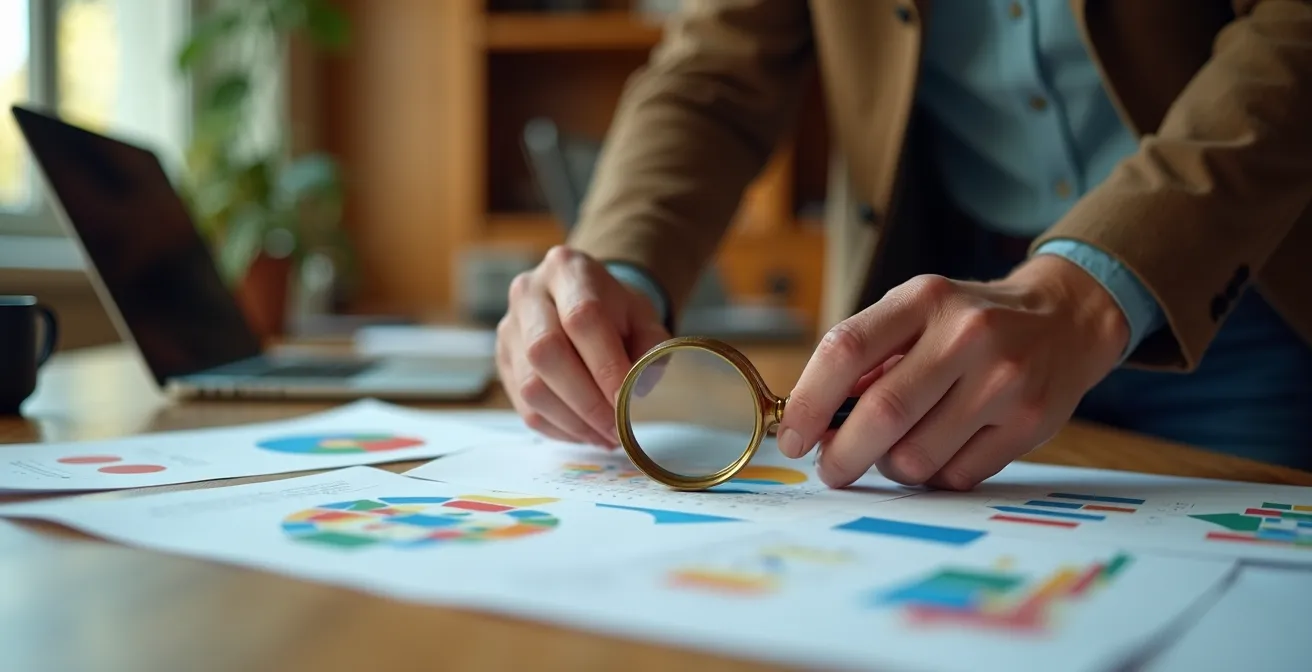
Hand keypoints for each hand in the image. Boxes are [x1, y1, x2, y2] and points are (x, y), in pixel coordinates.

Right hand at [497, 246, 670, 446]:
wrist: (582, 300)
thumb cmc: (616, 311)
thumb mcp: (644, 317)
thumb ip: (651, 348)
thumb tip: (637, 389)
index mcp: (568, 269)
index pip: (582, 317)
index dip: (605, 365)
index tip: (627, 402)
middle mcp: (528, 293)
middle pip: (545, 351)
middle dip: (586, 400)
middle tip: (616, 429)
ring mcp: (508, 328)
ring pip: (530, 386)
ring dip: (572, 421)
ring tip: (604, 435)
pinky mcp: (502, 361)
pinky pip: (523, 406)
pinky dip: (558, 428)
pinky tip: (584, 432)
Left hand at [777, 254, 1129, 489]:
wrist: (1066, 320)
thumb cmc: (969, 323)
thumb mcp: (916, 314)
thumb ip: (868, 358)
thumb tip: (813, 420)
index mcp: (924, 299)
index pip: (846, 349)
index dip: (808, 401)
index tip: (793, 437)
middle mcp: (966, 335)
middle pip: (881, 413)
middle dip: (842, 455)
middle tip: (831, 468)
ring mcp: (1003, 380)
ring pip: (916, 456)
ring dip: (890, 466)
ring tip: (895, 450)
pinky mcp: (1029, 423)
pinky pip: (956, 475)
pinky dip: (933, 475)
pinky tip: (938, 452)